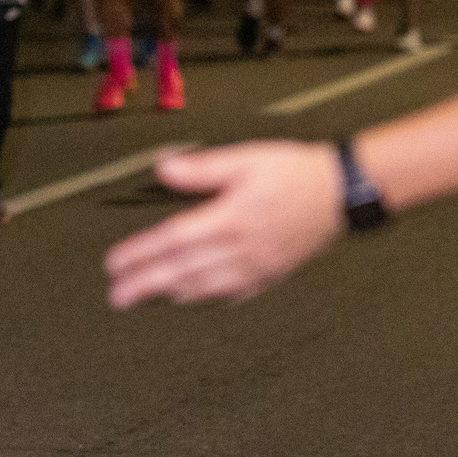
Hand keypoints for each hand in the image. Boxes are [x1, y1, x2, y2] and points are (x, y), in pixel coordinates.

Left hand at [105, 141, 345, 307]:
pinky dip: (206, 298)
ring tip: (144, 298)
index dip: (141, 253)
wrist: (342, 192)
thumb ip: (202, 169)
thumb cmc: (295, 172)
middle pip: (183, 271)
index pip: (174, 241)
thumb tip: (163, 169)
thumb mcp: (246, 158)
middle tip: (117, 295)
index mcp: (231, 218)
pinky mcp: (272, 274)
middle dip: (146, 284)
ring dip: (170, 294)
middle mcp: (242, 248)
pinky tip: (190, 299)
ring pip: (205, 287)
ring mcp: (258, 266)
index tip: (115, 263)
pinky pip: (233, 294)